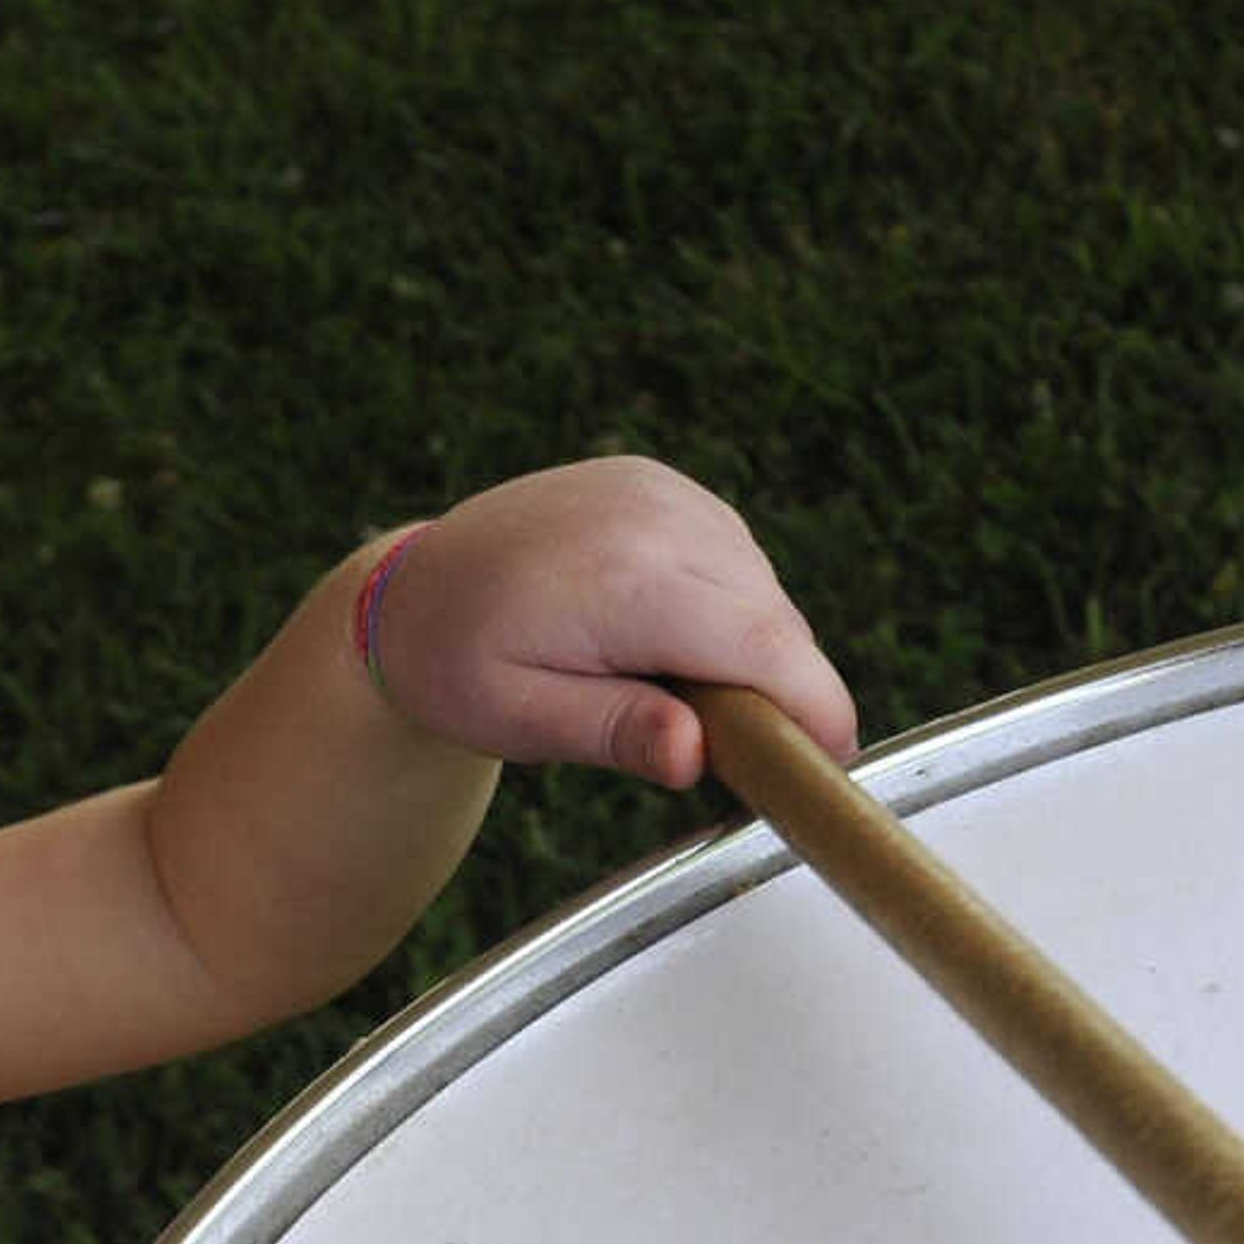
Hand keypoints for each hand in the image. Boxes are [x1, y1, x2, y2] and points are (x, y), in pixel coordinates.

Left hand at [360, 456, 858, 790]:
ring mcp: (661, 490)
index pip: (764, 646)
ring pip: (761, 588)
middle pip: (774, 620)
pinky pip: (733, 556)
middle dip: (779, 689)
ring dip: (750, 648)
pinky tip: (670, 640)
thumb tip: (698, 753)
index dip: (816, 706)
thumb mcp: (518, 721)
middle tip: (739, 752)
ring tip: (674, 692)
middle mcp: (654, 517)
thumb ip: (613, 733)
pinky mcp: (662, 483)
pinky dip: (725, 606)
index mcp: (622, 579)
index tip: (833, 760)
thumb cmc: (456, 666)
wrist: (409, 588)